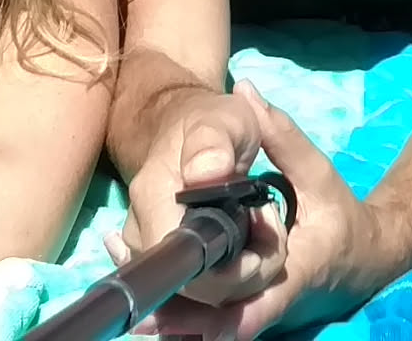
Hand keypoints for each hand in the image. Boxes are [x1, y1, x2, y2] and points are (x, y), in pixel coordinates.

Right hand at [121, 88, 275, 304]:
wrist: (187, 125)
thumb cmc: (211, 122)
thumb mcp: (222, 120)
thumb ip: (213, 143)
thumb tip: (205, 174)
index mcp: (153, 201)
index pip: (184, 267)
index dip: (229, 272)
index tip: (261, 246)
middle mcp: (141, 233)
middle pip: (194, 289)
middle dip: (243, 275)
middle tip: (270, 230)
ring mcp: (148, 248)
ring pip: (198, 293)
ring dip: (241, 276)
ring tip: (263, 231)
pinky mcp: (163, 256)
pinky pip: (197, 287)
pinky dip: (227, 275)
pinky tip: (245, 247)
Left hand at [137, 84, 375, 340]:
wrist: (363, 259)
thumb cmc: (339, 215)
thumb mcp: (318, 172)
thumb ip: (282, 135)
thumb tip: (246, 91)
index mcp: (295, 272)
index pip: (256, 304)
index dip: (220, 318)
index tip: (180, 317)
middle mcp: (272, 300)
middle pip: (222, 322)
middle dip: (180, 319)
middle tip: (138, 314)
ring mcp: (258, 308)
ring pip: (212, 325)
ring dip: (173, 320)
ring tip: (133, 311)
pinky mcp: (245, 309)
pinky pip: (210, 318)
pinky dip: (179, 311)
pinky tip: (146, 297)